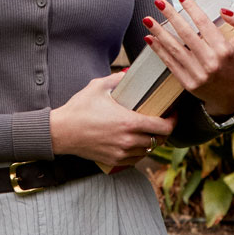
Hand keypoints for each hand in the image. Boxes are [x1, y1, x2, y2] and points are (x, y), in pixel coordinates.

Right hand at [48, 70, 174, 170]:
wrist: (61, 132)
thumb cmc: (79, 109)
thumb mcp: (98, 87)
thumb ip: (117, 78)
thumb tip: (129, 73)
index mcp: (129, 123)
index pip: (163, 127)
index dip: (173, 121)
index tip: (172, 114)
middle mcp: (128, 141)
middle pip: (159, 141)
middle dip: (164, 131)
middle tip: (161, 121)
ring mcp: (121, 153)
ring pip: (148, 151)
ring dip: (151, 142)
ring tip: (148, 131)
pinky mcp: (114, 161)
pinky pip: (135, 159)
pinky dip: (139, 152)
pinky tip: (135, 142)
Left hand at [142, 0, 233, 119]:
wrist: (230, 95)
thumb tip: (223, 10)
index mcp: (224, 50)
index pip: (204, 23)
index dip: (191, 8)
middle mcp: (211, 62)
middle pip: (186, 34)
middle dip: (171, 16)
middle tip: (159, 2)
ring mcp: (198, 74)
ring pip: (175, 48)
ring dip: (159, 32)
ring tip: (148, 19)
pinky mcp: (188, 83)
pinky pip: (170, 63)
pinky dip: (159, 50)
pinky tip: (150, 38)